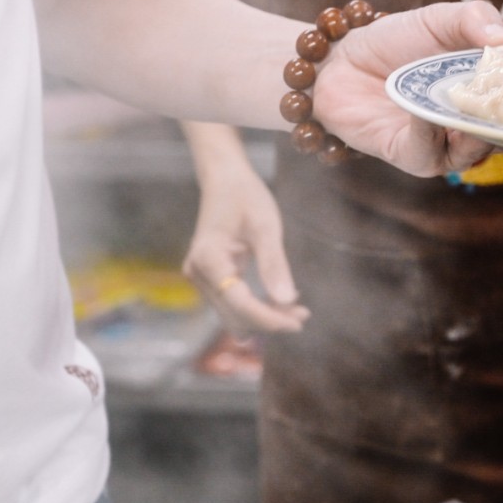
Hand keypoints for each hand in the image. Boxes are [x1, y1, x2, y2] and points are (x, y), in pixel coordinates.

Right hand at [182, 160, 308, 333]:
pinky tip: (282, 303)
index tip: (298, 322)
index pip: (238, 302)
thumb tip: (286, 300)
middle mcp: (199, 274)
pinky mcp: (212, 279)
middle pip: (234, 313)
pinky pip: (234, 302)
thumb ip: (274, 263)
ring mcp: (202, 278)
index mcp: (208, 259)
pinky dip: (257, 307)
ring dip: (264, 316)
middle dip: (268, 319)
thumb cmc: (245, 197)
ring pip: (234, 313)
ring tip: (297, 312)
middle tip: (303, 316)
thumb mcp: (265, 226)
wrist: (225, 180)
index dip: (268, 317)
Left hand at [313, 0, 502, 176]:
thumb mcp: (439, 19)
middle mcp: (472, 124)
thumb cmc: (394, 42)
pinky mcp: (411, 156)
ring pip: (474, 149)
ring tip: (478, 107)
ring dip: (477, 130)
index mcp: (488, 92)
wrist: (339, 61)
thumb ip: (475, 20)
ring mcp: (443, 144)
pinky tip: (425, 112)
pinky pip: (428, 152)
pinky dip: (429, 131)